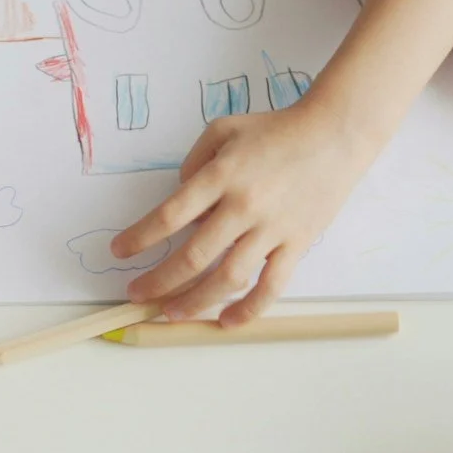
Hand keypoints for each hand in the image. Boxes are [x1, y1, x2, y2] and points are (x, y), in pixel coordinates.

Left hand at [112, 101, 372, 325]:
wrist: (333, 134)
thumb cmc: (275, 130)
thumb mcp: (224, 130)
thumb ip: (194, 163)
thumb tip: (180, 198)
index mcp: (221, 176)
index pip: (170, 215)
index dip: (140, 238)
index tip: (119, 252)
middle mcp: (243, 206)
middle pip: (193, 256)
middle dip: (158, 281)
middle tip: (135, 294)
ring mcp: (271, 229)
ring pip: (228, 278)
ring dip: (195, 302)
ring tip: (171, 314)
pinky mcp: (296, 244)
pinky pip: (271, 286)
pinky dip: (249, 309)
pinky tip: (226, 322)